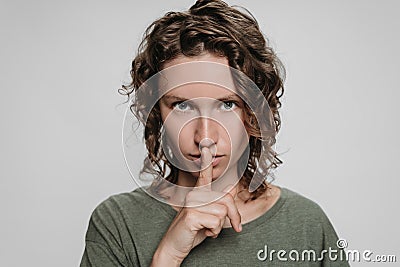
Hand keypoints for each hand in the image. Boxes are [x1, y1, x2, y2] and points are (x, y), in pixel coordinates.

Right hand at [151, 147, 241, 264]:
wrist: (174, 246)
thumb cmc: (192, 230)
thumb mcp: (208, 215)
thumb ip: (218, 201)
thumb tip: (231, 187)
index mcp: (198, 194)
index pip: (204, 175)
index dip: (207, 161)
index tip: (207, 146)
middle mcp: (194, 195)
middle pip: (226, 199)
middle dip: (235, 216)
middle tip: (236, 227)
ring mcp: (192, 204)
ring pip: (223, 212)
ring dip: (220, 226)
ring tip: (208, 228)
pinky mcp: (191, 214)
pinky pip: (216, 221)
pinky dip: (214, 231)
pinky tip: (204, 232)